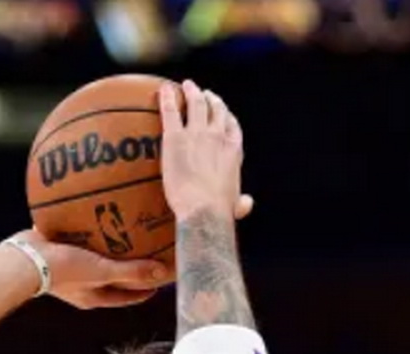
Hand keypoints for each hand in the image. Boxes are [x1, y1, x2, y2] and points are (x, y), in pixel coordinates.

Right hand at [14, 230, 166, 309]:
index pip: (127, 296)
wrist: (24, 260)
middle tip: (147, 255)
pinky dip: (90, 233)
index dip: (145, 290)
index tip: (161, 280)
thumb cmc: (63, 271)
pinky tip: (96, 218)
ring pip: (96, 260)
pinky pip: (79, 242)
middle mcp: (82, 285)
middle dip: (129, 269)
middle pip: (112, 278)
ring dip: (110, 250)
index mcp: (94, 296)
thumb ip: (131, 272)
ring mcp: (68, 269)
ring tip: (123, 233)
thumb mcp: (102, 271)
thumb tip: (162, 273)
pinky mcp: (57, 252)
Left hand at [158, 80, 247, 222]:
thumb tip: (246, 203)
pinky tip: (163, 89)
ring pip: (196, 104)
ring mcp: (197, 134)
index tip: (223, 112)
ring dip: (192, 92)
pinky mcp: (175, 137)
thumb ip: (241, 202)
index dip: (227, 116)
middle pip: (216, 110)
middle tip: (203, 93)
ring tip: (186, 85)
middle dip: (211, 99)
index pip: (232, 126)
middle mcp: (218, 137)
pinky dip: (167, 98)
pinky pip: (170, 111)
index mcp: (233, 151)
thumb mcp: (236, 206)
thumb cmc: (220, 212)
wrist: (204, 210)